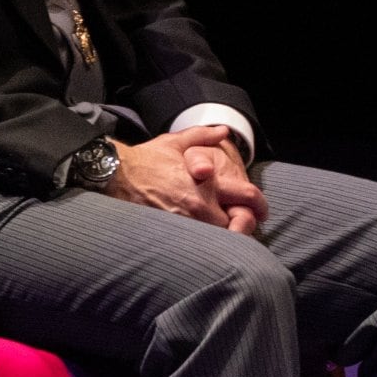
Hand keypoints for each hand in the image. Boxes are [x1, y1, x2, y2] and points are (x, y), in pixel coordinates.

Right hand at [108, 123, 260, 232]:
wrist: (115, 175)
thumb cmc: (145, 160)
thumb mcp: (175, 142)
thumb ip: (203, 137)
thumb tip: (223, 131)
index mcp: (207, 184)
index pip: (248, 199)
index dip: (260, 207)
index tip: (261, 211)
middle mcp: (200, 207)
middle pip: (236, 227)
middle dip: (239, 226)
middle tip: (239, 225)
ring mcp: (186, 224)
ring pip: (217, 240)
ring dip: (221, 237)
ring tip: (218, 234)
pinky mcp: (171, 236)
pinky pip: (195, 246)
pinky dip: (201, 244)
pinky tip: (198, 240)